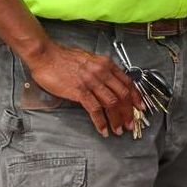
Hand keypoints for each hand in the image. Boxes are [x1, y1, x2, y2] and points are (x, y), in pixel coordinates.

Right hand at [25, 40, 142, 136]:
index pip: (127, 82)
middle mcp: (102, 72)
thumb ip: (101, 70)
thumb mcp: (90, 60)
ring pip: (112, 103)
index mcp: (106, 64)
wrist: (47, 56)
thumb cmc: (64, 58)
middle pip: (122, 95)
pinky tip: (103, 129)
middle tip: (131, 123)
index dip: (136, 96)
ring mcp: (92, 82)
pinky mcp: (80, 91)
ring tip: (118, 130)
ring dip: (117, 119)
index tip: (140, 106)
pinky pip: (95, 109)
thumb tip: (109, 83)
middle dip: (129, 112)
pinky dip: (101, 122)